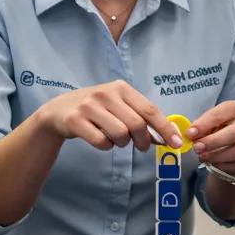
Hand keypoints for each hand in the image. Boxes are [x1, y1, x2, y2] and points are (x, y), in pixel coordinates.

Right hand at [37, 80, 183, 151]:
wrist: (59, 110)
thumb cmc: (96, 109)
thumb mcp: (118, 105)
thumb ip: (140, 117)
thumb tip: (166, 136)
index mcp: (121, 87)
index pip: (149, 110)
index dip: (165, 128)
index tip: (176, 143)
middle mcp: (105, 93)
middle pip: (136, 125)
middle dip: (143, 141)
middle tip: (142, 147)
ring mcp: (88, 106)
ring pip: (120, 135)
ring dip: (122, 143)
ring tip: (115, 138)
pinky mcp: (75, 120)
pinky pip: (101, 142)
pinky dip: (106, 146)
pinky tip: (100, 139)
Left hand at [186, 101, 234, 176]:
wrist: (228, 145)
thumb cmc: (214, 130)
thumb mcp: (205, 125)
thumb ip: (198, 128)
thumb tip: (189, 135)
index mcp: (234, 108)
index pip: (219, 115)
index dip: (203, 125)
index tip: (190, 134)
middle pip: (233, 133)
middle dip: (212, 142)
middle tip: (196, 148)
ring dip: (217, 156)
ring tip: (203, 158)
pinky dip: (224, 166)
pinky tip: (213, 165)